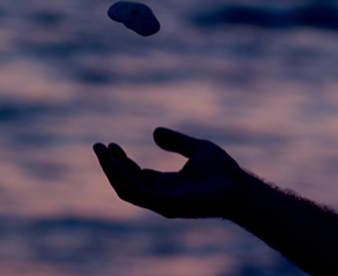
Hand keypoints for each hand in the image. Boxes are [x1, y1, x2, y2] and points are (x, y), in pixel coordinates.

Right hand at [93, 127, 247, 219]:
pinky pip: (137, 194)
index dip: (121, 160)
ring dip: (112, 172)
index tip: (110, 144)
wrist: (239, 187)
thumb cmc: (224, 172)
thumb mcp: (198, 149)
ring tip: (103, 154)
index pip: (136, 175)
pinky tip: (115, 164)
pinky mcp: (166, 205)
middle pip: (127, 182)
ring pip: (127, 189)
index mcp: (167, 185)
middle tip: (98, 146)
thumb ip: (176, 142)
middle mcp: (161, 195)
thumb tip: (154, 131)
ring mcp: (162, 202)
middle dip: (110, 165)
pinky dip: (124, 179)